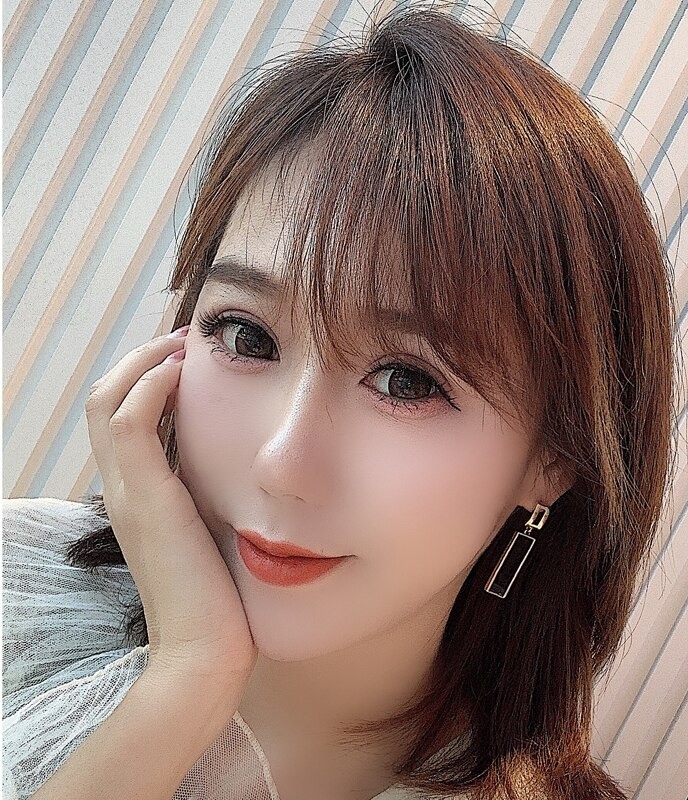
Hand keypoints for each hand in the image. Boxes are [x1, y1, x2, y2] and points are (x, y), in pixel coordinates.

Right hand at [85, 326, 256, 697]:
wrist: (207, 649)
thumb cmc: (222, 597)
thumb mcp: (215, 533)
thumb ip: (214, 499)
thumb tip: (242, 468)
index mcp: (139, 497)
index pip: (122, 420)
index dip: (147, 381)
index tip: (190, 359)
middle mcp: (124, 489)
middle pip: (105, 401)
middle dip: (142, 361)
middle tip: (184, 341)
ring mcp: (129, 493)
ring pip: (108, 401)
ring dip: (145, 362)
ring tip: (185, 345)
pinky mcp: (146, 498)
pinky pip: (130, 421)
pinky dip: (152, 384)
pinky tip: (187, 371)